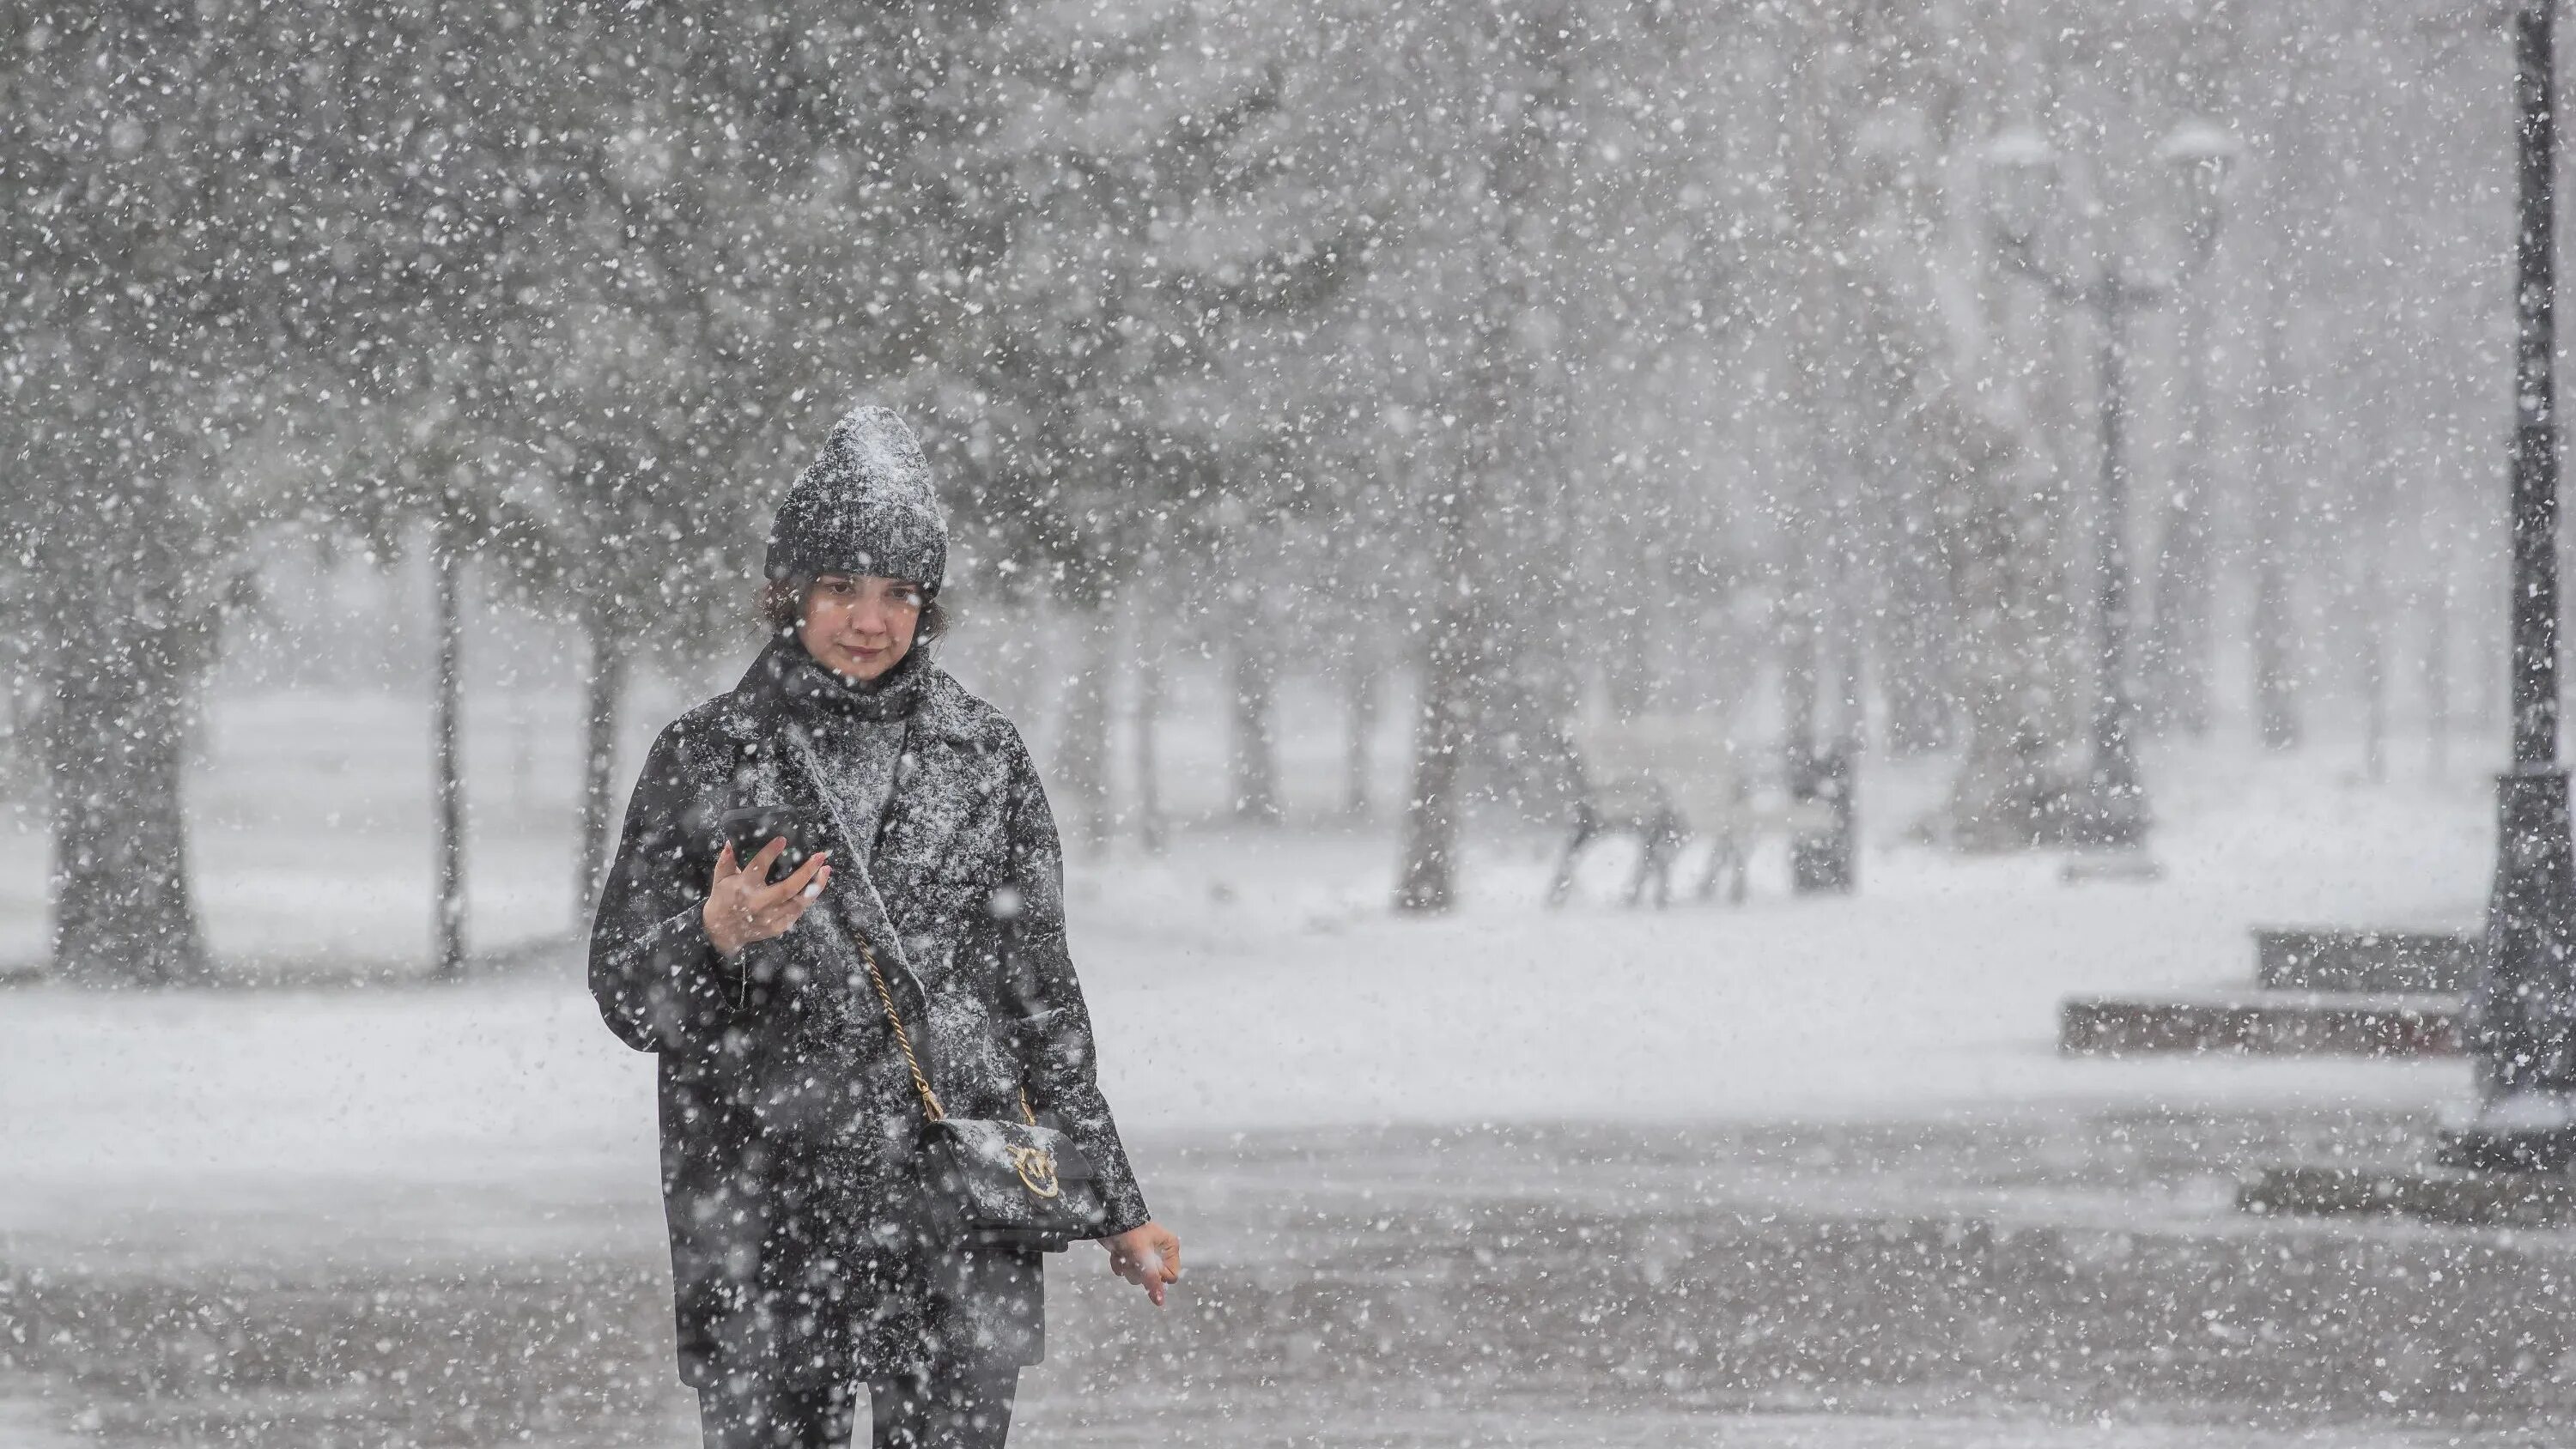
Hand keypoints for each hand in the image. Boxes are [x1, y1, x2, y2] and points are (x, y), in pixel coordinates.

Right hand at [703, 838, 830, 957]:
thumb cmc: (722, 902)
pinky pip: (797, 912)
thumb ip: (726, 861)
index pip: (759, 866)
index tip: (783, 840)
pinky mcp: (777, 927)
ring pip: (799, 902)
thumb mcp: (720, 880)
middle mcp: (759, 903)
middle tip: (820, 857)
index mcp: (744, 888)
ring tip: (825, 871)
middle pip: (788, 887)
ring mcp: (770, 917)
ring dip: (815, 886)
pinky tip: (815, 888)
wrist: (721, 933)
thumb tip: (731, 844)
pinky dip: (808, 900)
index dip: (771, 852)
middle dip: (807, 871)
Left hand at [1102, 1222, 1180, 1306]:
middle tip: (1133, 1256)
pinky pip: (1126, 1270)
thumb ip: (1152, 1281)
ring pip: (1138, 1276)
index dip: (1157, 1274)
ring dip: (1128, 1267)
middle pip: (1153, 1278)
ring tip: (1124, 1252)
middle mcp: (1159, 1251)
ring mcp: (1144, 1253)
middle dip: (1139, 1270)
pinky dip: (1120, 1263)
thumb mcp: (1143, 1257)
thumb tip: (1160, 1302)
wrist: (1108, 1221)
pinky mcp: (1131, 1255)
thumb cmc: (1130, 1233)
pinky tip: (1117, 1253)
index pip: (1171, 1276)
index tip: (1147, 1263)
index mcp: (1170, 1247)